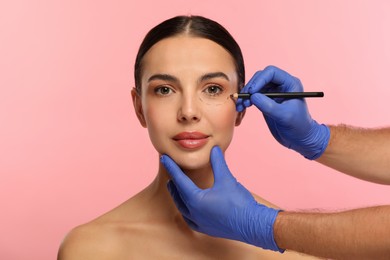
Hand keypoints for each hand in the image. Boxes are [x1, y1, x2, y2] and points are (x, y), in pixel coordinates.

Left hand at [160, 146, 282, 251]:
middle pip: (178, 195)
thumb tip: (214, 149)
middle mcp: (194, 213)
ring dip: (178, 196)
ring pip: (182, 208)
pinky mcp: (206, 229)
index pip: (179, 180)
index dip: (171, 168)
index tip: (164, 159)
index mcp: (196, 200)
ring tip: (176, 188)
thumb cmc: (239, 203)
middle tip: (170, 171)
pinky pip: (190, 219)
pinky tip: (188, 208)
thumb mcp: (226, 179)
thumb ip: (218, 163)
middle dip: (173, 182)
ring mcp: (199, 223)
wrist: (252, 225)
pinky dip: (186, 211)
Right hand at [236, 65, 329, 159]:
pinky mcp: (266, 101)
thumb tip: (253, 96)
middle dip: (251, 87)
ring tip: (241, 106)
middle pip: (261, 77)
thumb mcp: (284, 116)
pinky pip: (253, 96)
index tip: (251, 92)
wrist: (300, 139)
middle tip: (243, 99)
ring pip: (255, 86)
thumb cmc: (299, 126)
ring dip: (246, 94)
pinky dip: (246, 100)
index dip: (259, 80)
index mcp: (290, 83)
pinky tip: (242, 107)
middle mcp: (281, 85)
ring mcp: (273, 93)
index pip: (271, 73)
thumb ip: (268, 106)